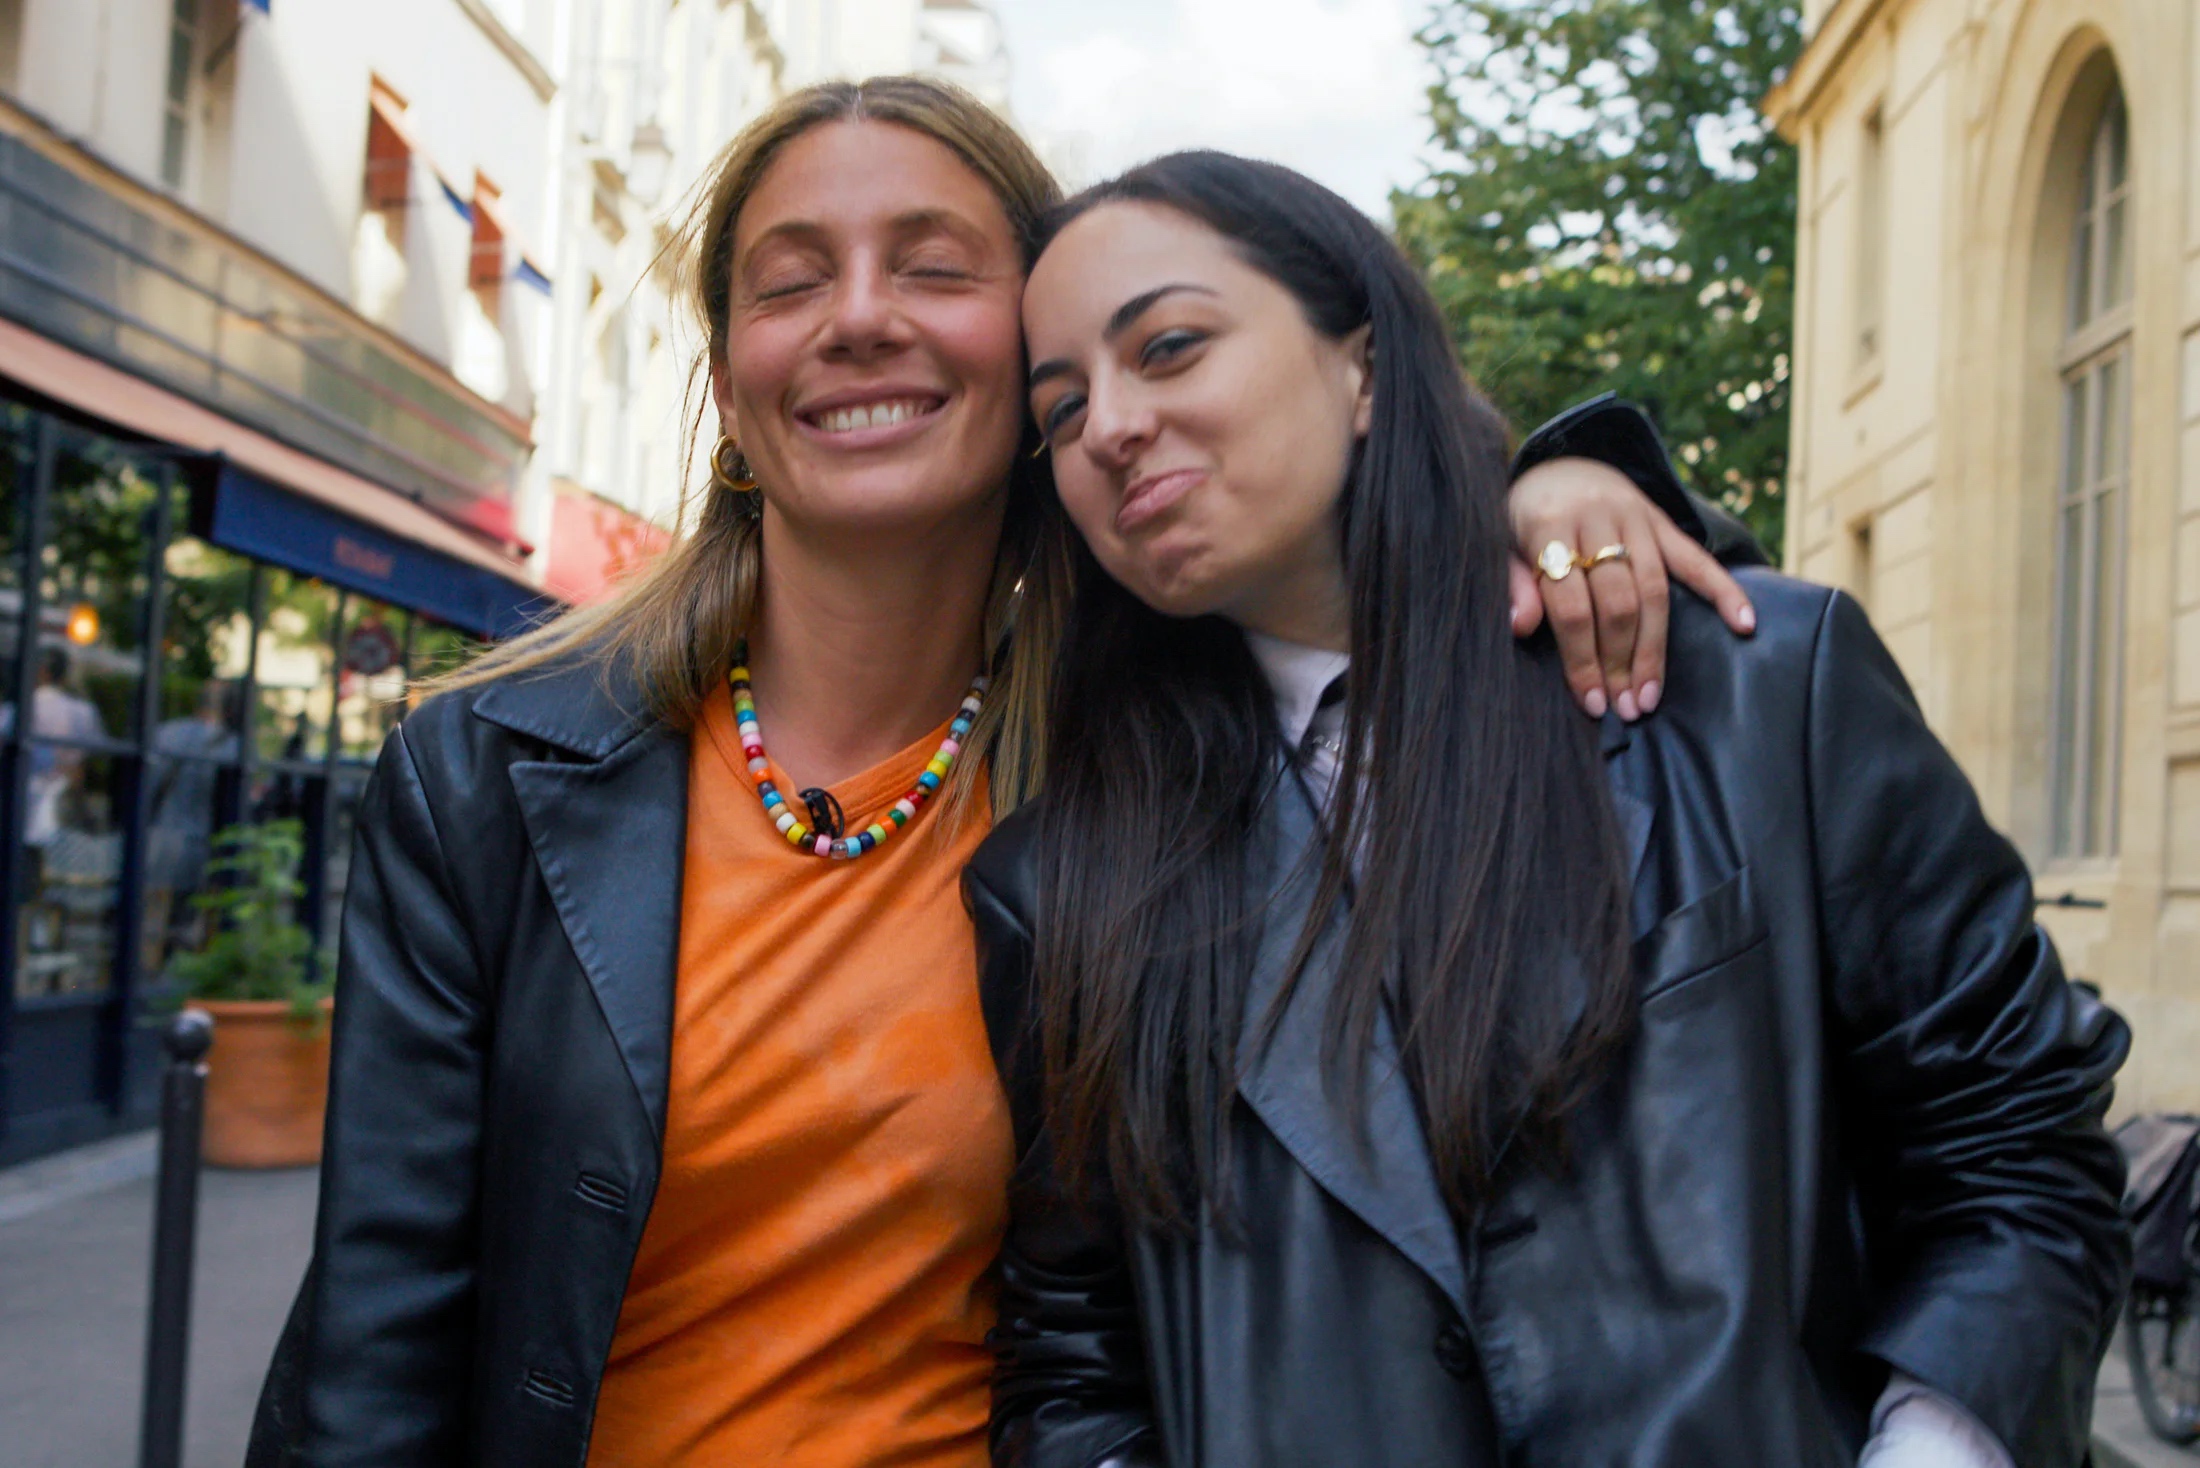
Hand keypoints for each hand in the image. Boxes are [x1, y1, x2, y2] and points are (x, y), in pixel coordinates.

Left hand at [1506, 456, 1756, 719]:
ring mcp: (1635, 518)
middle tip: (1624, 709)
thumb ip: (1512, 582)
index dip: (1581, 657)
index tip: (1591, 702)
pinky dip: (1723, 589)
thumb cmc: (1524, 520)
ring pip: (1654, 589)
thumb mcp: (1501, 544)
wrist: (1558, 466)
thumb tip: (1520, 626)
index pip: (1571, 604)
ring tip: (1651, 695)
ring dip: (1654, 649)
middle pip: (1617, 601)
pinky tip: (1744, 624)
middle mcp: (1597, 518)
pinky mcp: (1662, 521)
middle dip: (1620, 661)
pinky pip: (1696, 557)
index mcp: (1549, 525)